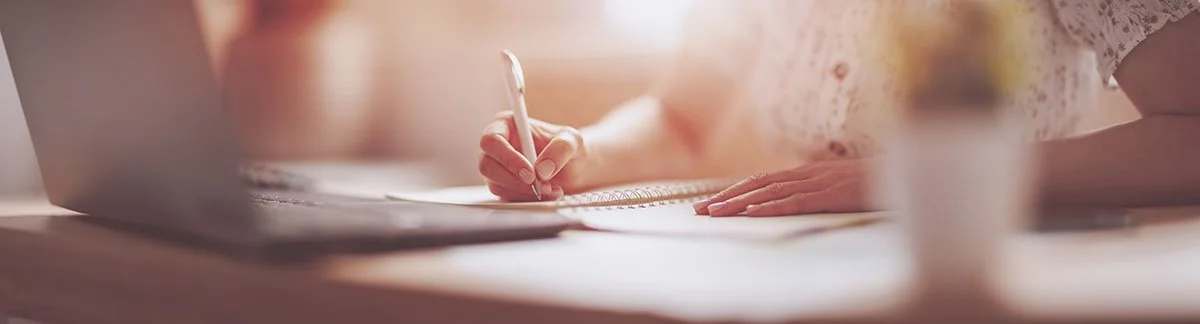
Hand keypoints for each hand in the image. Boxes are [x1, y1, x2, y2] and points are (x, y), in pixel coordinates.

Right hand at [478, 111, 586, 200]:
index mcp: (507, 125)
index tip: (530, 173)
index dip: (508, 158)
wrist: (574, 168)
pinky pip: (506, 197)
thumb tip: (542, 169)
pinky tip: (547, 195)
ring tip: (551, 189)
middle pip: (487, 165)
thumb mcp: (572, 140)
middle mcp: (498, 146)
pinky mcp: (503, 186)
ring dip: (524, 191)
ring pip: (496, 184)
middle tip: (540, 186)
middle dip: (514, 180)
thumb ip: (561, 148)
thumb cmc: (569, 147)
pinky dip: (527, 199)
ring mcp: (498, 168)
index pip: (492, 140)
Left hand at [693, 159, 870, 216]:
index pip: (762, 181)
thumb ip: (818, 191)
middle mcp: (808, 173)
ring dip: (739, 202)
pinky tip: (753, 211)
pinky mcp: (832, 194)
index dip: (734, 191)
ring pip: (770, 192)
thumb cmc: (878, 183)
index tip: (711, 204)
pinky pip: (796, 201)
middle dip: (726, 198)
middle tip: (699, 211)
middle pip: (758, 184)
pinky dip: (772, 206)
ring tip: (715, 213)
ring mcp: (820, 182)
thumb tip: (796, 201)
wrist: (909, 173)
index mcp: (808, 172)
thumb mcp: (841, 186)